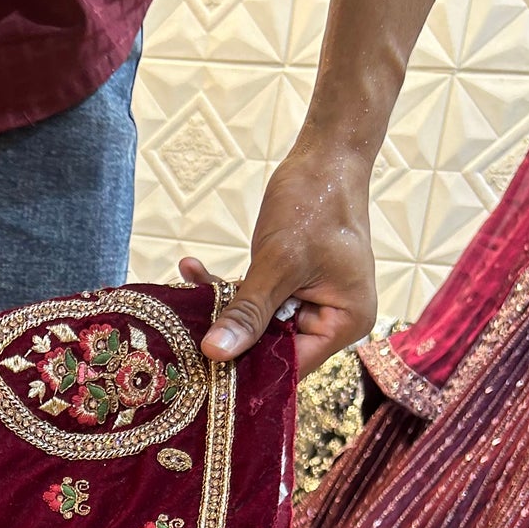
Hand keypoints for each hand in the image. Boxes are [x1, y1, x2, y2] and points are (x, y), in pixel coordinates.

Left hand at [182, 137, 376, 374]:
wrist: (326, 154)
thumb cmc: (315, 202)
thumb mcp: (278, 261)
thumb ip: (248, 311)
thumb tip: (215, 353)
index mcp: (344, 322)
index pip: (292, 363)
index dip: (250, 369)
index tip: (206, 372)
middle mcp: (331, 319)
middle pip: (272, 348)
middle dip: (230, 337)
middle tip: (184, 338)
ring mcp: (310, 303)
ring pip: (257, 323)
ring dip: (221, 308)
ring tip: (184, 293)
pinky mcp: (290, 286)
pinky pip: (255, 299)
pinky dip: (227, 287)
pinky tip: (191, 268)